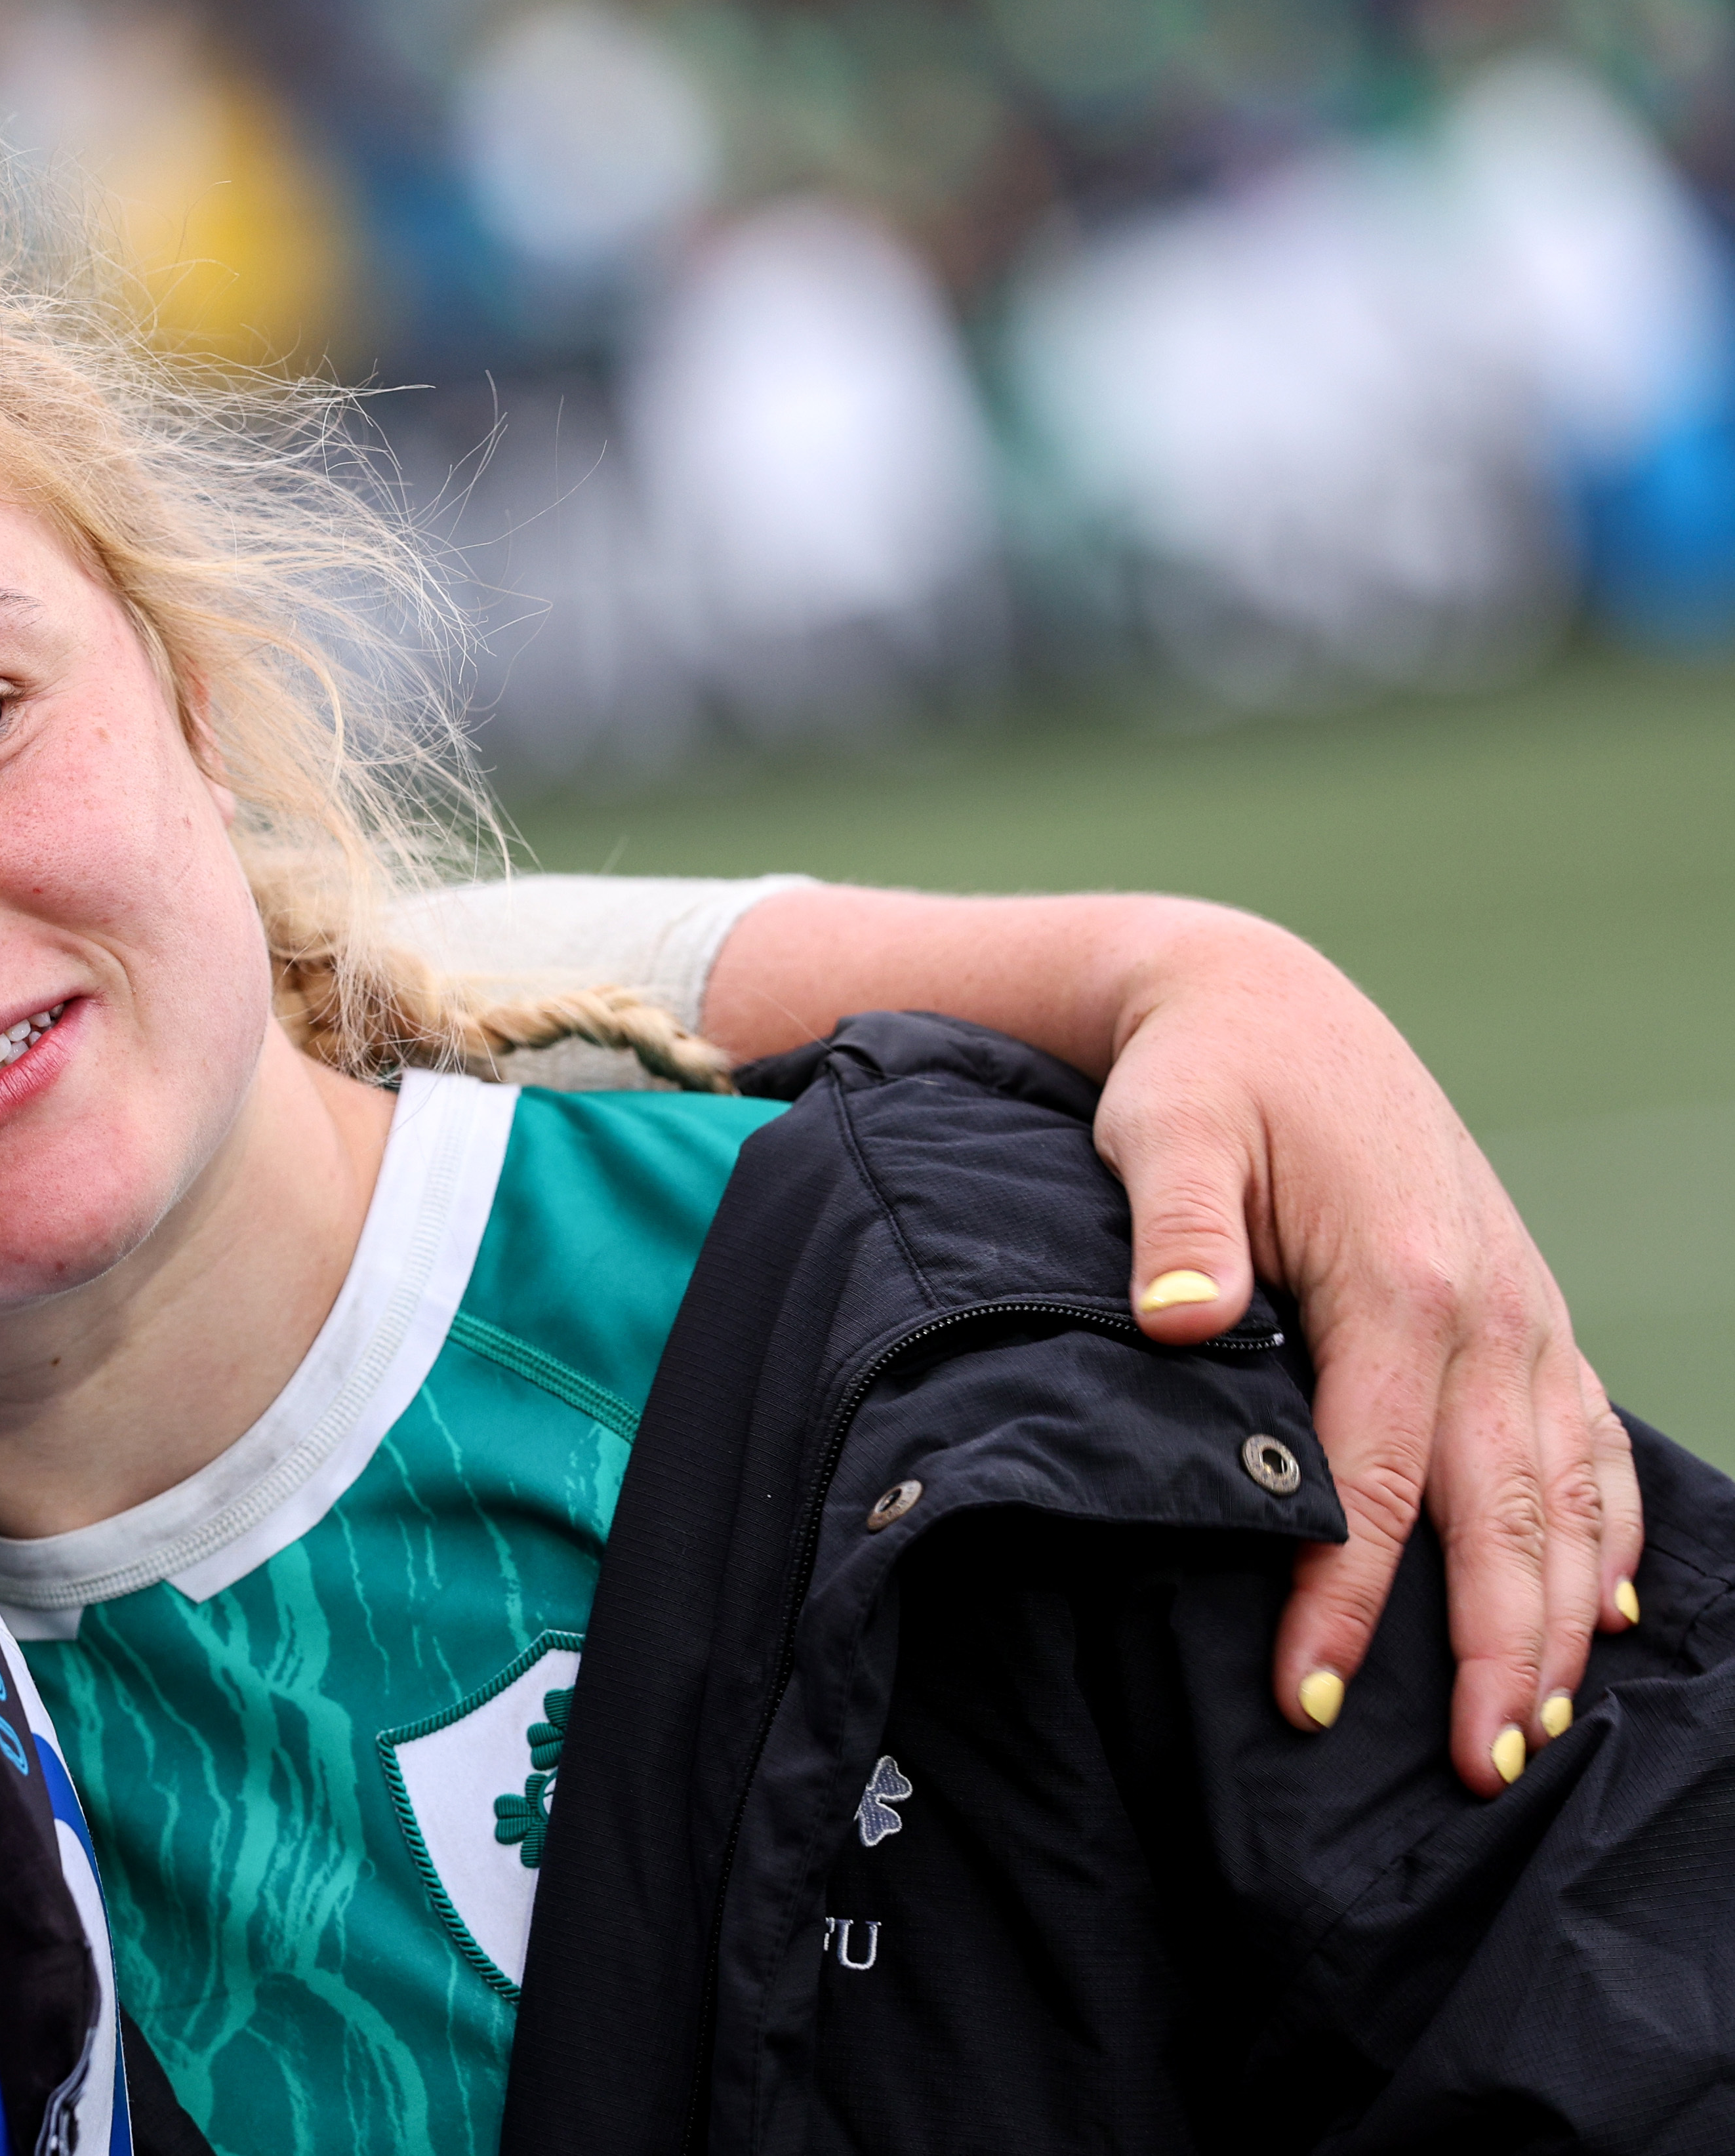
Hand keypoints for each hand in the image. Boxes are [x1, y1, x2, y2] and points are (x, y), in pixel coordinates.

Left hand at [698, 884, 1640, 1796]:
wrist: (1266, 1000)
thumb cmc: (1202, 1074)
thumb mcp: (1167, 1126)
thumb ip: (1177, 1224)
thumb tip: (1178, 1316)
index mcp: (1401, 1282)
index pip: (1378, 1479)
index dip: (1346, 1597)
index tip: (1311, 1698)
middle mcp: (1486, 1307)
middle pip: (1502, 1513)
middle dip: (1499, 1650)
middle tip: (1484, 1773)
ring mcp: (1521, 1310)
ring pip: (1566, 1493)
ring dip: (1563, 1616)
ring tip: (1540, 1730)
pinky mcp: (1523, 1308)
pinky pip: (1586, 1440)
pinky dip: (1605, 1533)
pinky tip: (1606, 1611)